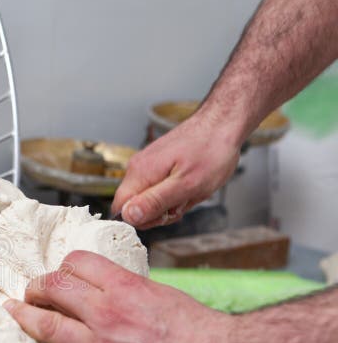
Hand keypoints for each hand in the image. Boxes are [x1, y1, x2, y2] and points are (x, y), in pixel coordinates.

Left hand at [1, 250, 252, 342]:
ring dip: (24, 321)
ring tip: (13, 317)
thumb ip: (133, 294)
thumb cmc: (207, 334)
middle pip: (53, 289)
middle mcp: (108, 315)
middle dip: (34, 289)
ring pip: (47, 329)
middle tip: (29, 294)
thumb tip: (117, 293)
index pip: (76, 265)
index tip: (56, 278)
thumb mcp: (166, 296)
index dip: (60, 270)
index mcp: (125, 289)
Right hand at [111, 112, 241, 228]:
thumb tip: (128, 216)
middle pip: (134, 206)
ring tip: (190, 190)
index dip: (142, 220)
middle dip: (159, 212)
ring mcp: (146, 165)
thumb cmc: (211, 151)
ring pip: (147, 198)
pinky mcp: (156, 164)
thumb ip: (155, 202)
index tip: (165, 214)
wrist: (221, 123)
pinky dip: (174, 192)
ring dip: (169, 202)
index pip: (121, 210)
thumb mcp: (187, 185)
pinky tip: (189, 184)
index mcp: (140, 174)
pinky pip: (157, 188)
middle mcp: (137, 168)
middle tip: (182, 202)